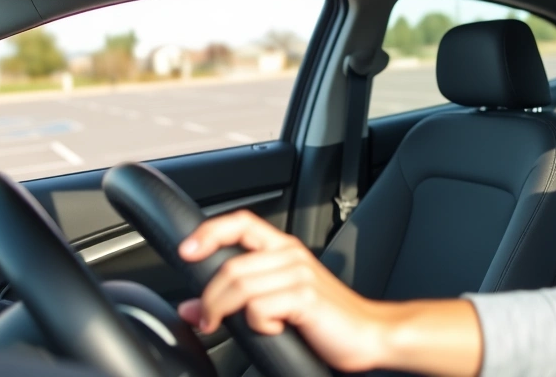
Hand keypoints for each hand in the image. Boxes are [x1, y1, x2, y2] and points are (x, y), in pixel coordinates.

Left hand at [175, 210, 385, 372]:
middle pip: (230, 264)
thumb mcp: (277, 304)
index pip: (241, 223)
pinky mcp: (306, 298)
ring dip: (222, 311)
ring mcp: (300, 275)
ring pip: (240, 285)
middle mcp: (291, 255)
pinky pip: (260, 307)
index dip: (209, 232)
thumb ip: (237, 300)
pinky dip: (257, 323)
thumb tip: (191, 308)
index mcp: (284, 249)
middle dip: (208, 296)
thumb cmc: (326, 319)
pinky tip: (272, 329)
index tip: (186, 251)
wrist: (369, 332)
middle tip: (206, 320)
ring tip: (225, 327)